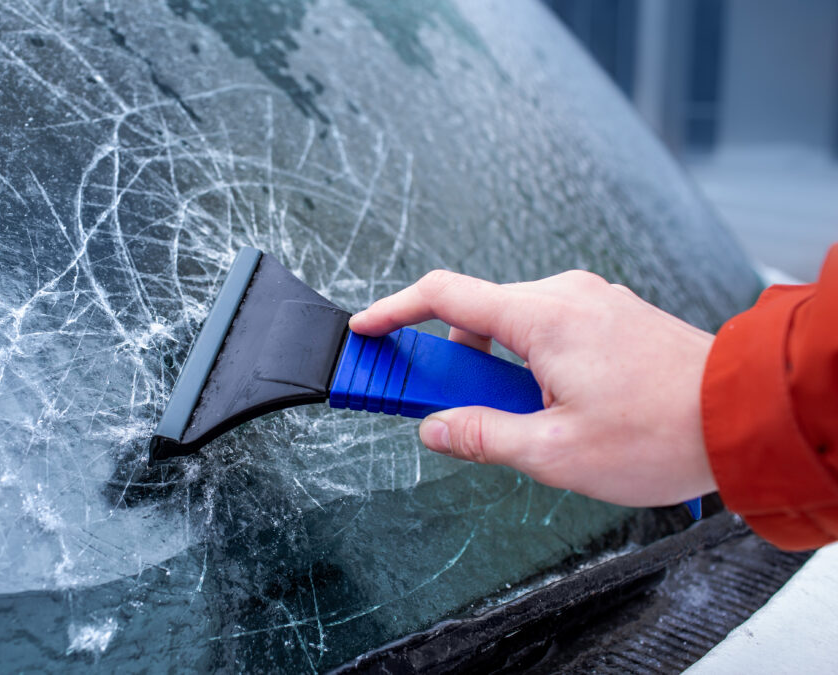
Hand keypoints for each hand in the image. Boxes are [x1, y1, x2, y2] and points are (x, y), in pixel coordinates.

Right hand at [349, 270, 717, 506]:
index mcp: (543, 317)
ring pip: (514, 325)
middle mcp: (566, 295)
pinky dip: (527, 361)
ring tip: (511, 420)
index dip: (393, 310)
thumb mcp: (554, 452)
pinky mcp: (611, 315)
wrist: (746, 416)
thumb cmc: (663, 433)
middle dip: (448, 360)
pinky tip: (547, 405)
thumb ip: (480, 436)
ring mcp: (593, 301)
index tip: (366, 329)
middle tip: (439, 406)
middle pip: (477, 313)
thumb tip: (436, 428)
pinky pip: (548, 329)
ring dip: (493, 367)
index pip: (443, 295)